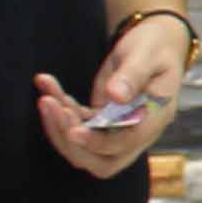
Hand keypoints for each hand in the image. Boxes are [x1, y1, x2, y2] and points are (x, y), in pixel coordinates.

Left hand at [35, 14, 190, 179]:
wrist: (155, 42)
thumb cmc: (156, 46)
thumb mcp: (147, 54)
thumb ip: (133, 74)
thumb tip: (116, 96)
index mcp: (155, 118)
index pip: (125, 144)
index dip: (97, 142)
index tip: (73, 129)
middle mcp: (137, 131)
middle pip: (102, 161)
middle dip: (71, 143)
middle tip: (51, 110)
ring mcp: (117, 128)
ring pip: (83, 147)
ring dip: (59, 127)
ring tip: (46, 97)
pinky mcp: (101, 120)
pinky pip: (76, 125)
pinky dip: (58, 110)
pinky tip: (47, 86)